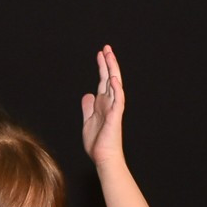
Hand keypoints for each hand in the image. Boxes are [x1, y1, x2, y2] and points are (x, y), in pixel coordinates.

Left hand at [80, 44, 125, 163]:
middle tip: (106, 48)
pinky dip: (117, 89)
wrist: (103, 157)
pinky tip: (114, 78)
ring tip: (110, 55)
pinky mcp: (115, 116)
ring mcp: (113, 108)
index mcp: (103, 103)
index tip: (100, 54)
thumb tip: (87, 94)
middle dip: (108, 62)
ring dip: (113, 70)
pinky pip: (118, 100)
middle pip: (110, 78)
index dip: (102, 67)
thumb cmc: (97, 143)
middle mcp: (109, 103)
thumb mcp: (87, 121)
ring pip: (115, 84)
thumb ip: (88, 107)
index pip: (103, 80)